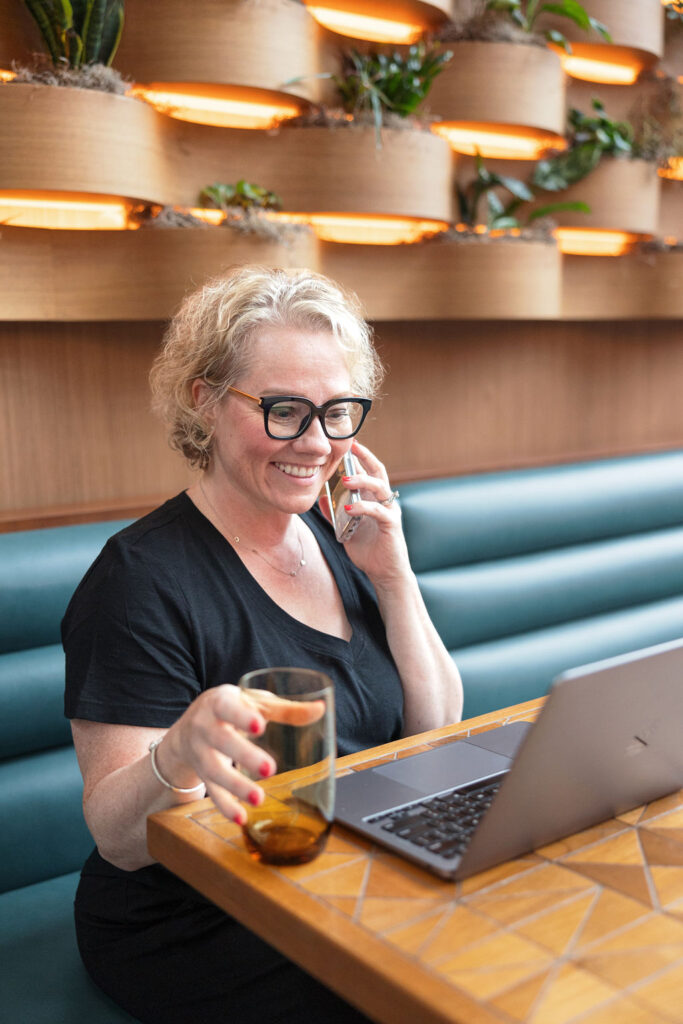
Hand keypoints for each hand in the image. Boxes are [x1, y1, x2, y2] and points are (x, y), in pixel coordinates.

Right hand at [163, 685, 323, 824]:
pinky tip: (240, 818)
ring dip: (236, 786)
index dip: (241, 716)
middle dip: (243, 755)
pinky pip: (212, 792)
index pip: (227, 707)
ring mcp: (200, 752)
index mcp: (219, 702)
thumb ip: (285, 709)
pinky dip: (225, 806)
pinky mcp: (202, 774)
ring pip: (214, 770)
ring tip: (258, 799)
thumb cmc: (232, 709)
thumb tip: (320, 709)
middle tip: (269, 769)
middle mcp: (205, 727)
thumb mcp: (254, 702)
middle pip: (221, 741)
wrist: (189, 725)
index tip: (259, 726)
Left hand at [321, 439, 411, 587]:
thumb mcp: (346, 530)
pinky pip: (378, 512)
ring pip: (380, 488)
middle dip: (365, 457)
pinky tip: (348, 508)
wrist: (385, 574)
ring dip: (362, 481)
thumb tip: (322, 498)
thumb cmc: (369, 551)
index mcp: (374, 500)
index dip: (360, 457)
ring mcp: (389, 512)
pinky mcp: (391, 526)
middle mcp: (384, 502)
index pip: (369, 472)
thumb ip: (335, 514)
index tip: (347, 444)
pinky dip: (363, 507)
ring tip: (345, 479)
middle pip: (378, 472)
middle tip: (351, 447)